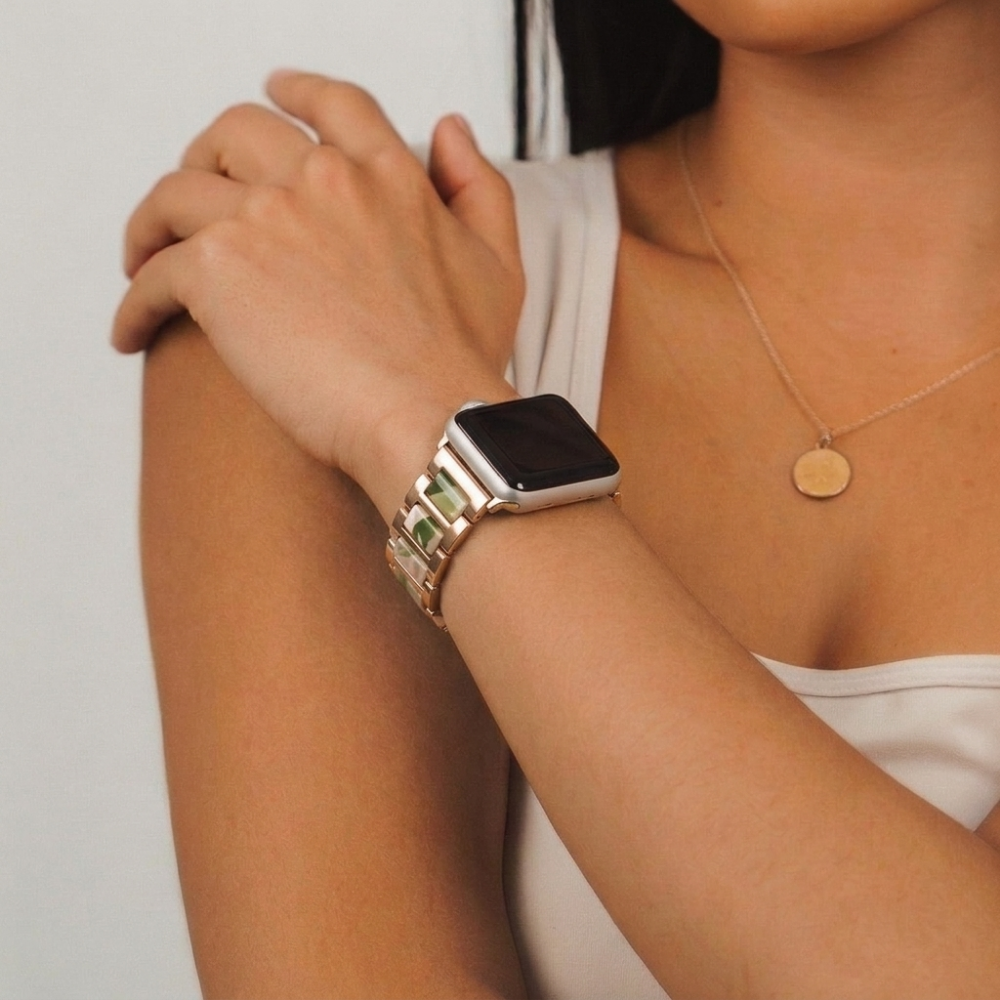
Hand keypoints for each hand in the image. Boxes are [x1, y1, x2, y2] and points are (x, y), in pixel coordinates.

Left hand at [113, 71, 522, 516]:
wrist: (433, 419)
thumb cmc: (462, 361)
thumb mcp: (498, 263)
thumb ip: (478, 186)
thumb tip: (450, 129)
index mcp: (388, 176)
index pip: (333, 107)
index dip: (298, 94)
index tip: (276, 93)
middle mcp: (324, 182)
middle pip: (236, 133)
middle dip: (205, 158)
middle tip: (195, 198)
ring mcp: (267, 221)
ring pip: (176, 193)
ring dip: (152, 225)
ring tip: (144, 260)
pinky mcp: (220, 273)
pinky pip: (153, 274)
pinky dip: (134, 303)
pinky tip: (133, 332)